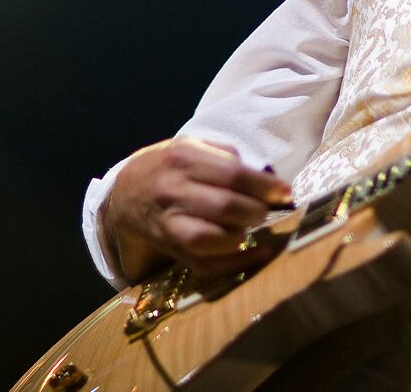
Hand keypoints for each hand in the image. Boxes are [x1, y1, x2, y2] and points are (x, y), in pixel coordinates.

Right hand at [101, 137, 293, 282]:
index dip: (264, 186)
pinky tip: (257, 254)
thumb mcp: (191, 146)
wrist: (125, 194)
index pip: (232, 174)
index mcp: (182, 159)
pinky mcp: (169, 248)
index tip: (286, 192)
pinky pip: (203, 264)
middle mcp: (172, 191)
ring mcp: (168, 223)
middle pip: (224, 206)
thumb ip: (225, 155)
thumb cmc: (169, 167)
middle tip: (268, 210)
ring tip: (252, 228)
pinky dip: (235, 263)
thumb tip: (264, 177)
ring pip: (208, 239)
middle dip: (256, 211)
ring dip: (241, 236)